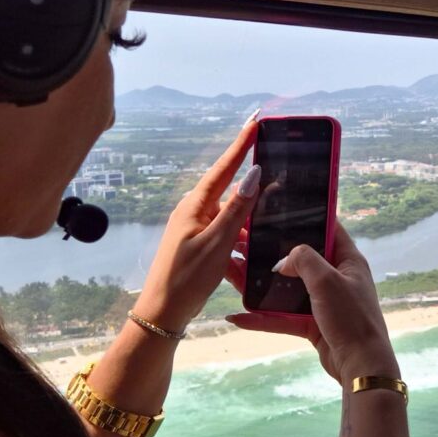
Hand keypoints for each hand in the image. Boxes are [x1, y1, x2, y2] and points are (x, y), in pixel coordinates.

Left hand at [134, 116, 260, 331]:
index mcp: (195, 206)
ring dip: (247, 224)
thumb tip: (254, 174)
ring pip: (231, 217)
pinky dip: (239, 242)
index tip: (255, 122)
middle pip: (229, 191)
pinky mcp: (198, 246)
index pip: (224, 168)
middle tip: (275, 175)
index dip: (241, 145)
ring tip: (264, 232)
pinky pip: (226, 235)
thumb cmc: (186, 279)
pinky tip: (249, 256)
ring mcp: (195, 229)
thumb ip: (237, 209)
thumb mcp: (217, 243)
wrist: (162, 314)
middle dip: (252, 188)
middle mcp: (193, 212)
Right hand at [226, 222, 399, 384]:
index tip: (281, 210)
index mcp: (348, 260)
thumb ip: (303, 259)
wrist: (360, 366)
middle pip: (302, 260)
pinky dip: (262, 318)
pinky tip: (238, 317)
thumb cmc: (350, 317)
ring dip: (263, 286)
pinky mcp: (313, 325)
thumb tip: (283, 261)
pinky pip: (283, 317)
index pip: (329, 229)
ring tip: (235, 275)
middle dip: (275, 253)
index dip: (308, 218)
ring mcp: (324, 302)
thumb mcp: (326, 279)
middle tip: (247, 243)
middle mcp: (336, 278)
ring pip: (288, 289)